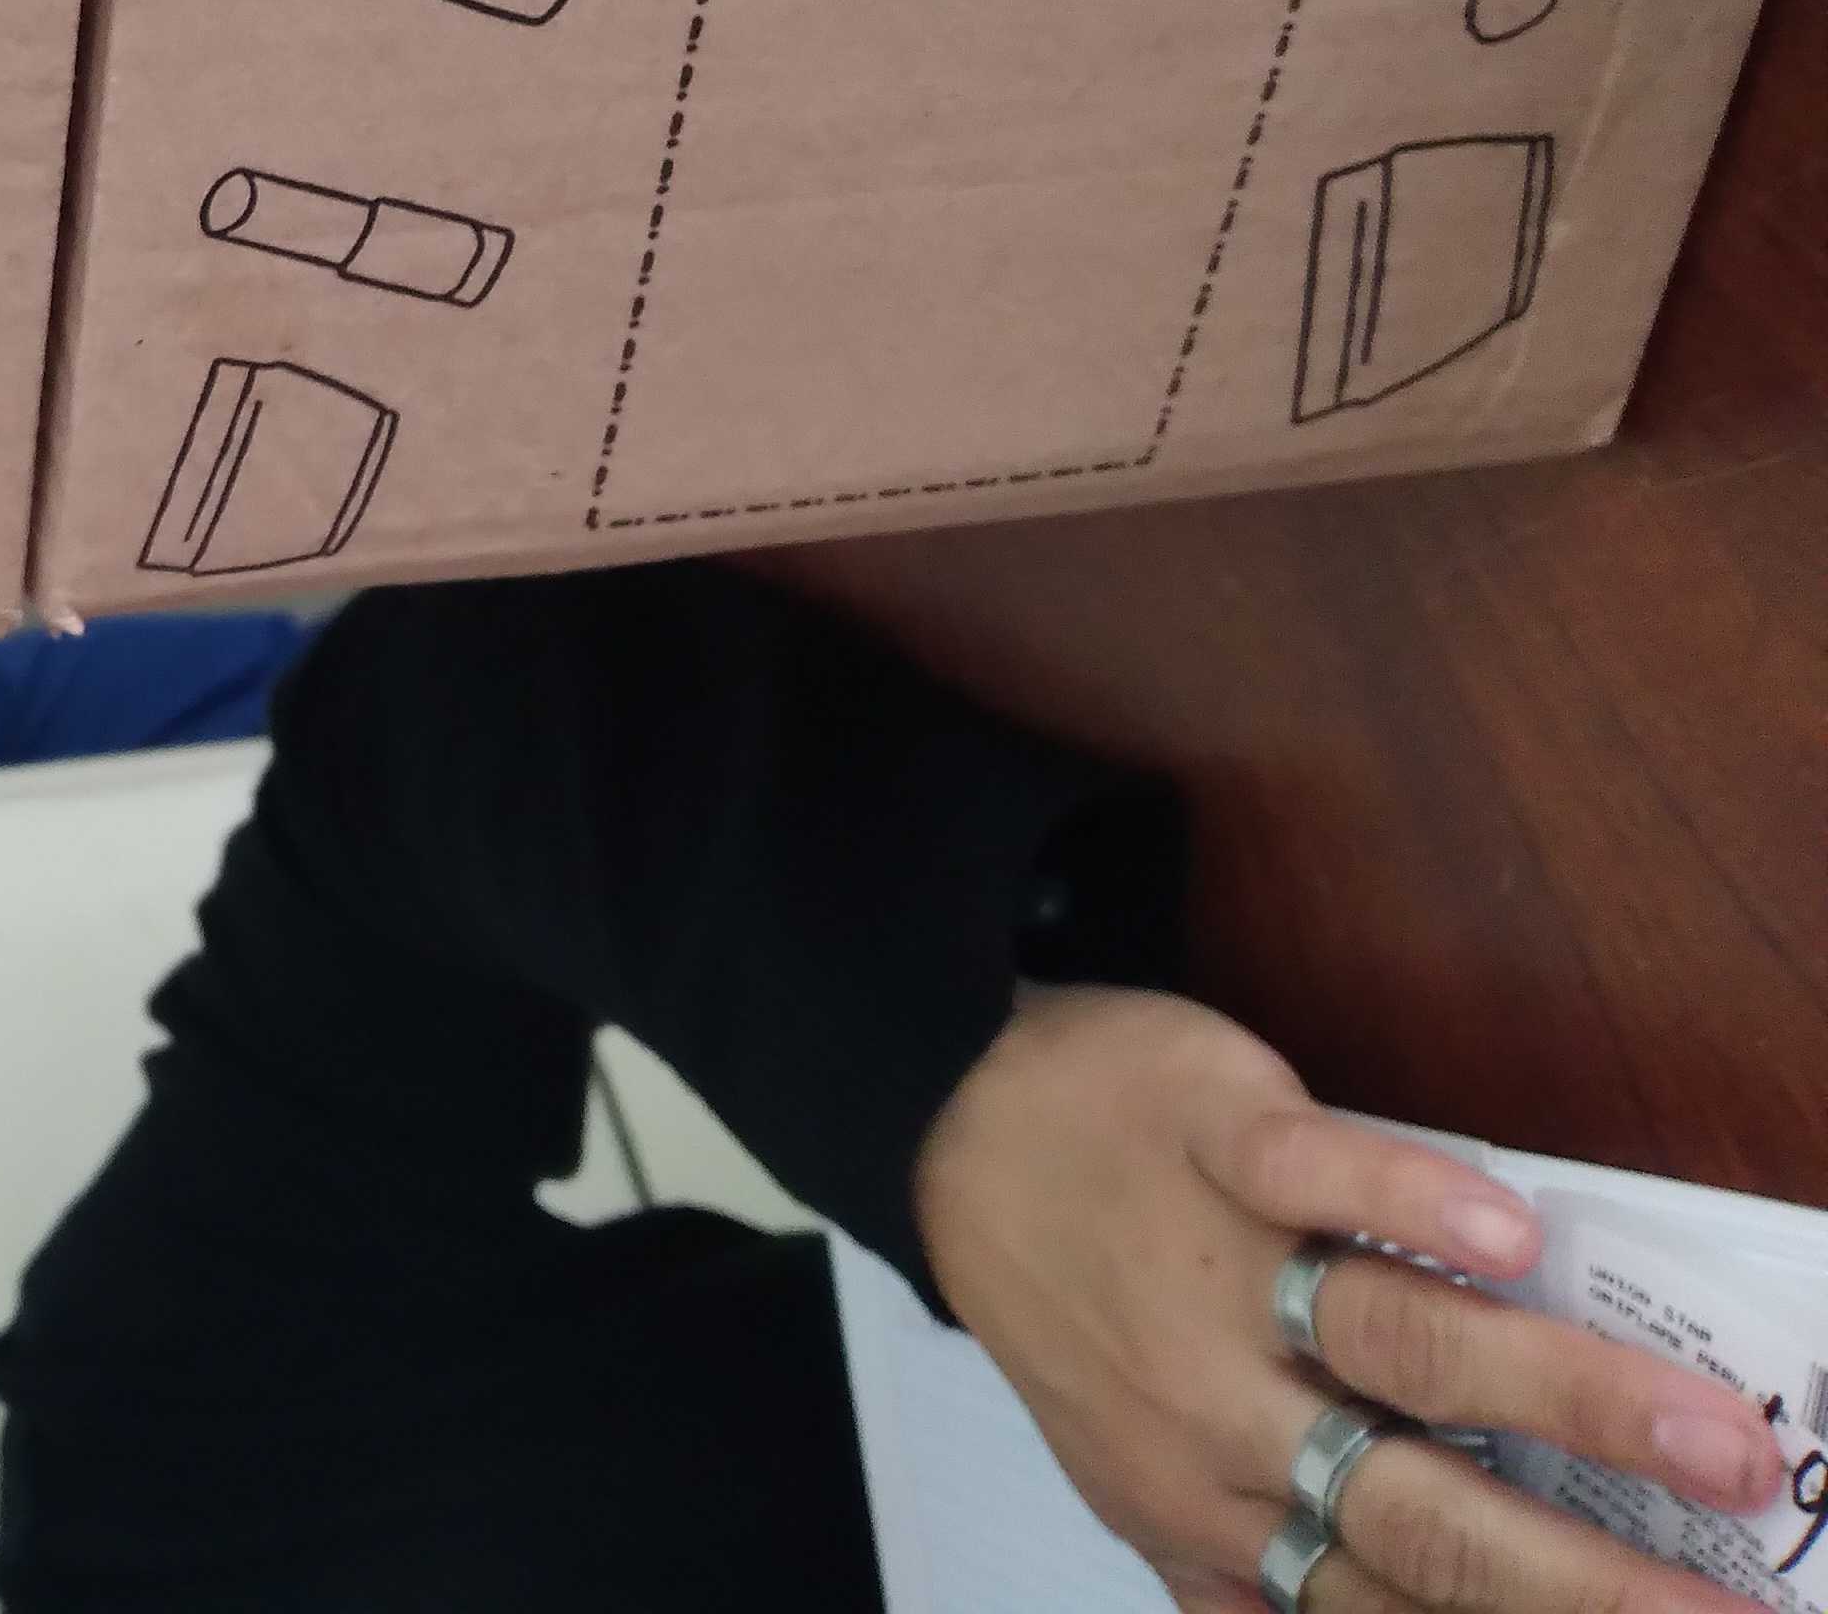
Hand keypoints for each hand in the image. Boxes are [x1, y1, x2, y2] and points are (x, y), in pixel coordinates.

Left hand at [914, 986, 1789, 1612]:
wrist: (960, 1128)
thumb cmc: (1083, 1302)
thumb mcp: (1143, 1468)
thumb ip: (1250, 1571)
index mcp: (1222, 1507)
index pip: (1400, 1605)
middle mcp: (1227, 1410)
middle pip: (1424, 1515)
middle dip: (1587, 1580)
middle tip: (1734, 1607)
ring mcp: (1223, 1269)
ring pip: (1402, 1346)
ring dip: (1566, 1395)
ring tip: (1711, 1440)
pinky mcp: (1215, 1134)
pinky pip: (1311, 1169)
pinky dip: (1406, 1197)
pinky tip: (1506, 1233)